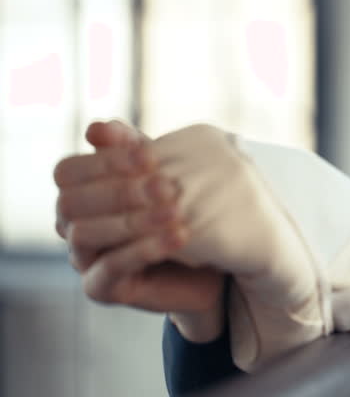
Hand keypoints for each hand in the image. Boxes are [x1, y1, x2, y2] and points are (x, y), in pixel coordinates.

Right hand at [54, 120, 225, 341]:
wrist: (214, 258)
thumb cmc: (182, 207)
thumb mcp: (162, 173)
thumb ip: (133, 150)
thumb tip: (96, 128)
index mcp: (80, 192)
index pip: (68, 172)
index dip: (105, 160)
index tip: (151, 154)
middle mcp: (72, 225)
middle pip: (70, 202)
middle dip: (119, 191)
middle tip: (166, 185)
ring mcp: (84, 258)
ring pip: (86, 234)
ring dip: (134, 220)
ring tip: (177, 210)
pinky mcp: (101, 288)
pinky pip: (112, 267)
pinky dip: (145, 249)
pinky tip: (179, 236)